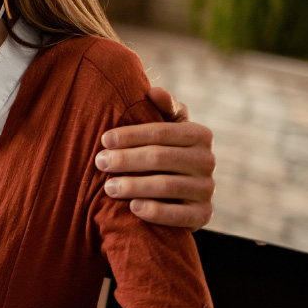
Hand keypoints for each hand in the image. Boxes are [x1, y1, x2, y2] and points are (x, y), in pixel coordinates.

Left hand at [95, 86, 215, 229]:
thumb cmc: (163, 149)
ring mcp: (207, 189)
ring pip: (168, 186)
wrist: (179, 190)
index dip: (131, 135)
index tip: (104, 140)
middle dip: (127, 160)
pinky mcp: (204, 215)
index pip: (162, 132)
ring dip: (135, 186)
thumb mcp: (166, 126)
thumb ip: (163, 108)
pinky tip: (133, 208)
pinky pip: (181, 216)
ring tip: (109, 187)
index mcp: (200, 134)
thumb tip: (153, 91)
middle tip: (100, 162)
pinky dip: (157, 212)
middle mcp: (208, 160)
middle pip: (161, 158)